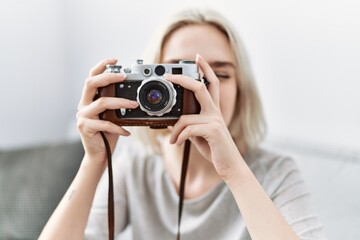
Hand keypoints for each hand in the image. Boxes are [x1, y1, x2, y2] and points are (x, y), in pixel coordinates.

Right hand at [76, 59, 138, 164]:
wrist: (100, 155)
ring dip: (121, 102)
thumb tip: (132, 91)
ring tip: (135, 104)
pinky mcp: (85, 127)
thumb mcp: (113, 115)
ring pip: (101, 102)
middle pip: (91, 83)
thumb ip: (117, 103)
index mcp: (89, 99)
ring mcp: (82, 116)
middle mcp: (83, 105)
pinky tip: (127, 132)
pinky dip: (118, 127)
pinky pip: (105, 123)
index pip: (92, 77)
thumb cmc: (107, 133)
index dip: (101, 66)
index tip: (115, 59)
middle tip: (124, 76)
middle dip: (108, 76)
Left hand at [166, 54, 241, 178]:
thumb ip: (188, 126)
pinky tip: (177, 143)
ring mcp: (215, 120)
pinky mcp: (213, 131)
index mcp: (213, 111)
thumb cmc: (214, 149)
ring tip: (173, 140)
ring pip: (185, 117)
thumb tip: (171, 122)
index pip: (211, 84)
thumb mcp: (198, 135)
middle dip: (183, 79)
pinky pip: (188, 129)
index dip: (205, 69)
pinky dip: (179, 137)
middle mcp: (215, 112)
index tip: (198, 57)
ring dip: (174, 130)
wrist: (229, 166)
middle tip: (169, 76)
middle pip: (200, 87)